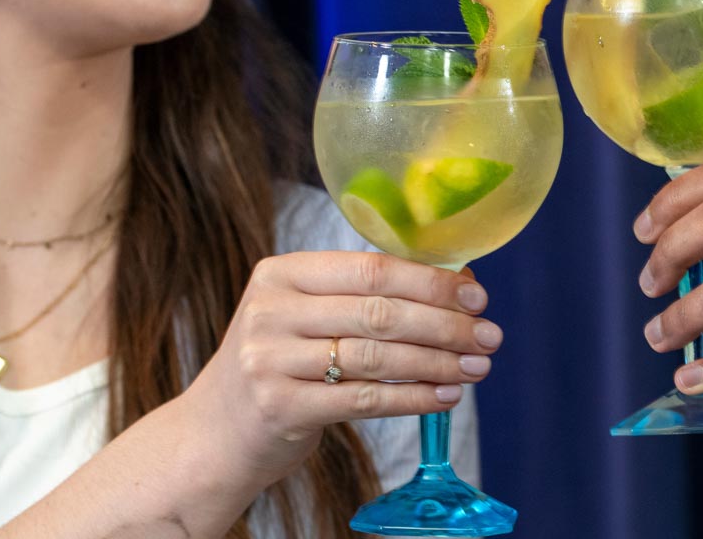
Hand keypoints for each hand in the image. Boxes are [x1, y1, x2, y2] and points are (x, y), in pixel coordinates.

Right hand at [181, 251, 501, 489]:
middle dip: (445, 325)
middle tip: (489, 336)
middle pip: (378, 312)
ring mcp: (270, 360)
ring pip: (377, 357)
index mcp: (281, 273)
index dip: (429, 281)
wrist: (214, 433)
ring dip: (437, 363)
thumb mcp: (302, 316)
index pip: (370, 268)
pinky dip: (412, 398)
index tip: (475, 295)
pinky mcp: (280, 407)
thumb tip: (457, 285)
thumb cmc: (278, 365)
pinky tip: (445, 396)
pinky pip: (364, 400)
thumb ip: (363, 297)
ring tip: (476, 369)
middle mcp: (270, 311)